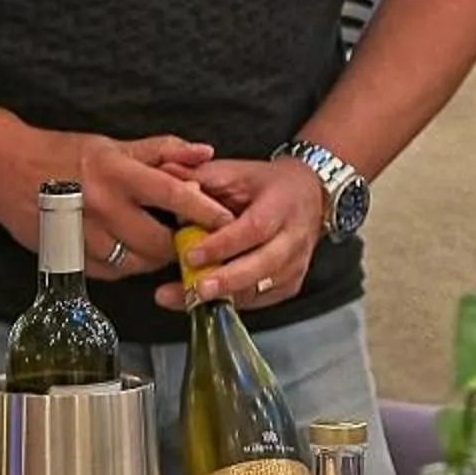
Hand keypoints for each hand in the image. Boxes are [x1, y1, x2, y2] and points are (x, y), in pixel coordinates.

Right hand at [0, 126, 230, 279]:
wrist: (6, 171)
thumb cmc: (64, 153)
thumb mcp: (113, 145)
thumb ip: (162, 151)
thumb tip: (205, 153)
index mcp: (116, 172)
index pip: (172, 194)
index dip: (203, 210)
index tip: (226, 220)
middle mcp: (102, 206)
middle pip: (158, 242)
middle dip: (179, 245)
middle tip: (190, 239)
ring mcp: (84, 236)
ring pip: (136, 263)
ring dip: (153, 259)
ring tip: (159, 245)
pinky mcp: (70, 258)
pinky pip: (111, 273)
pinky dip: (125, 266)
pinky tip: (126, 251)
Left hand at [156, 156, 322, 312]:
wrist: (309, 195)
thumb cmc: (267, 184)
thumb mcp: (236, 171)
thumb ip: (201, 177)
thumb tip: (166, 175)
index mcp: (281, 205)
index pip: (253, 229)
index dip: (222, 244)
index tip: (191, 255)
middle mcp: (294, 238)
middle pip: (264, 265)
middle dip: (227, 280)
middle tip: (195, 290)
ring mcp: (295, 264)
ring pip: (261, 288)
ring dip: (222, 297)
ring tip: (186, 299)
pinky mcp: (290, 284)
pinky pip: (259, 299)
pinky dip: (231, 302)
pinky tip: (203, 303)